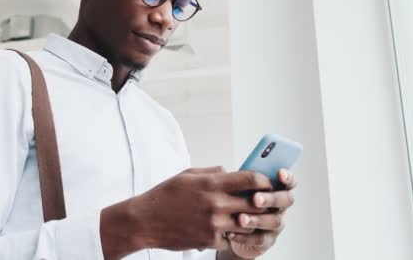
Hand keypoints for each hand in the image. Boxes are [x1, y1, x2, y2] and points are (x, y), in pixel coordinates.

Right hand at [100, 166, 273, 258]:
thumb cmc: (165, 195)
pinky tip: (230, 230)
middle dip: (263, 202)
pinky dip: (233, 235)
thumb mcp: (188, 175)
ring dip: (251, 220)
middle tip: (266, 201)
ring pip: (248, 223)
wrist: (146, 221)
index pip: (251, 180)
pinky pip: (232, 238)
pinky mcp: (210, 240)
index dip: (264, 181)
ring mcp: (214, 224)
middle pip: (256, 203)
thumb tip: (232, 171)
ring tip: (249, 216)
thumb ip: (213, 172)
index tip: (266, 183)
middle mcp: (216, 203)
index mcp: (212, 184)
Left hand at [221, 169, 296, 258]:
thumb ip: (242, 180)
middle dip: (272, 198)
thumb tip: (233, 170)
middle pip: (286, 200)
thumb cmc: (236, 202)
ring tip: (240, 219)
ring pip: (274, 221)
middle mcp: (280, 207)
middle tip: (256, 199)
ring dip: (257, 219)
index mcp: (275, 190)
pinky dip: (245, 236)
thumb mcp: (239, 188)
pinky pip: (260, 239)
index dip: (288, 177)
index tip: (280, 173)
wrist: (229, 228)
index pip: (289, 182)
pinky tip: (232, 233)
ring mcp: (275, 224)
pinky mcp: (267, 240)